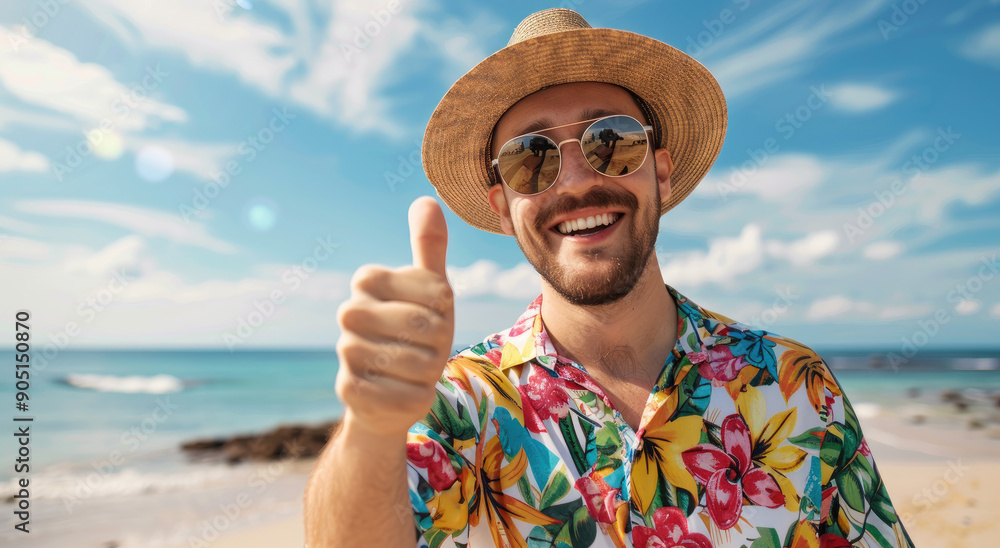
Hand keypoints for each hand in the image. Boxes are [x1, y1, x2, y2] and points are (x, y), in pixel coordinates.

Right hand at [335, 197, 454, 438]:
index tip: (433, 315)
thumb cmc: (415, 334)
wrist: (388, 393)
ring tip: (415, 370)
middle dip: (440, 344)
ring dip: (430, 372)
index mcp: (367, 279)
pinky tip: (403, 392)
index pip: (437, 292)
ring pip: (420, 363)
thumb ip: (429, 247)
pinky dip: (418, 398)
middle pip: (429, 328)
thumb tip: (426, 200)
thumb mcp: (429, 289)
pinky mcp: (350, 391)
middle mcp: (349, 312)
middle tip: (426, 347)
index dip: (447, 310)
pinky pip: (408, 395)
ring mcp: (346, 351)